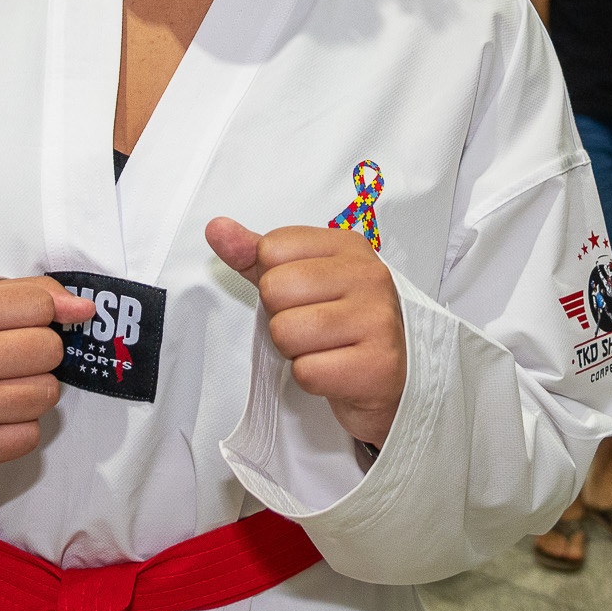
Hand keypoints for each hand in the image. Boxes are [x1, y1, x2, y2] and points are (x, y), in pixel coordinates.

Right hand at [0, 277, 93, 468]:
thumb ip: (32, 294)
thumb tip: (85, 309)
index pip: (40, 305)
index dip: (41, 313)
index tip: (22, 323)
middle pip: (50, 350)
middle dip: (40, 352)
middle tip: (10, 358)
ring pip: (46, 394)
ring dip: (33, 390)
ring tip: (1, 386)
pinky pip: (31, 436)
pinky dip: (19, 426)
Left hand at [206, 218, 405, 446]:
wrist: (395, 381)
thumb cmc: (343, 326)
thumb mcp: (303, 280)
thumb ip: (256, 255)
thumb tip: (216, 228)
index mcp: (349, 247)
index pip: (272, 247)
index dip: (274, 279)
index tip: (304, 296)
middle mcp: (368, 276)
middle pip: (275, 289)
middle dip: (282, 317)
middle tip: (314, 329)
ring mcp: (377, 320)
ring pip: (286, 332)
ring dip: (295, 351)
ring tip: (325, 349)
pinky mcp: (377, 366)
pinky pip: (307, 372)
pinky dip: (312, 379)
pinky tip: (337, 371)